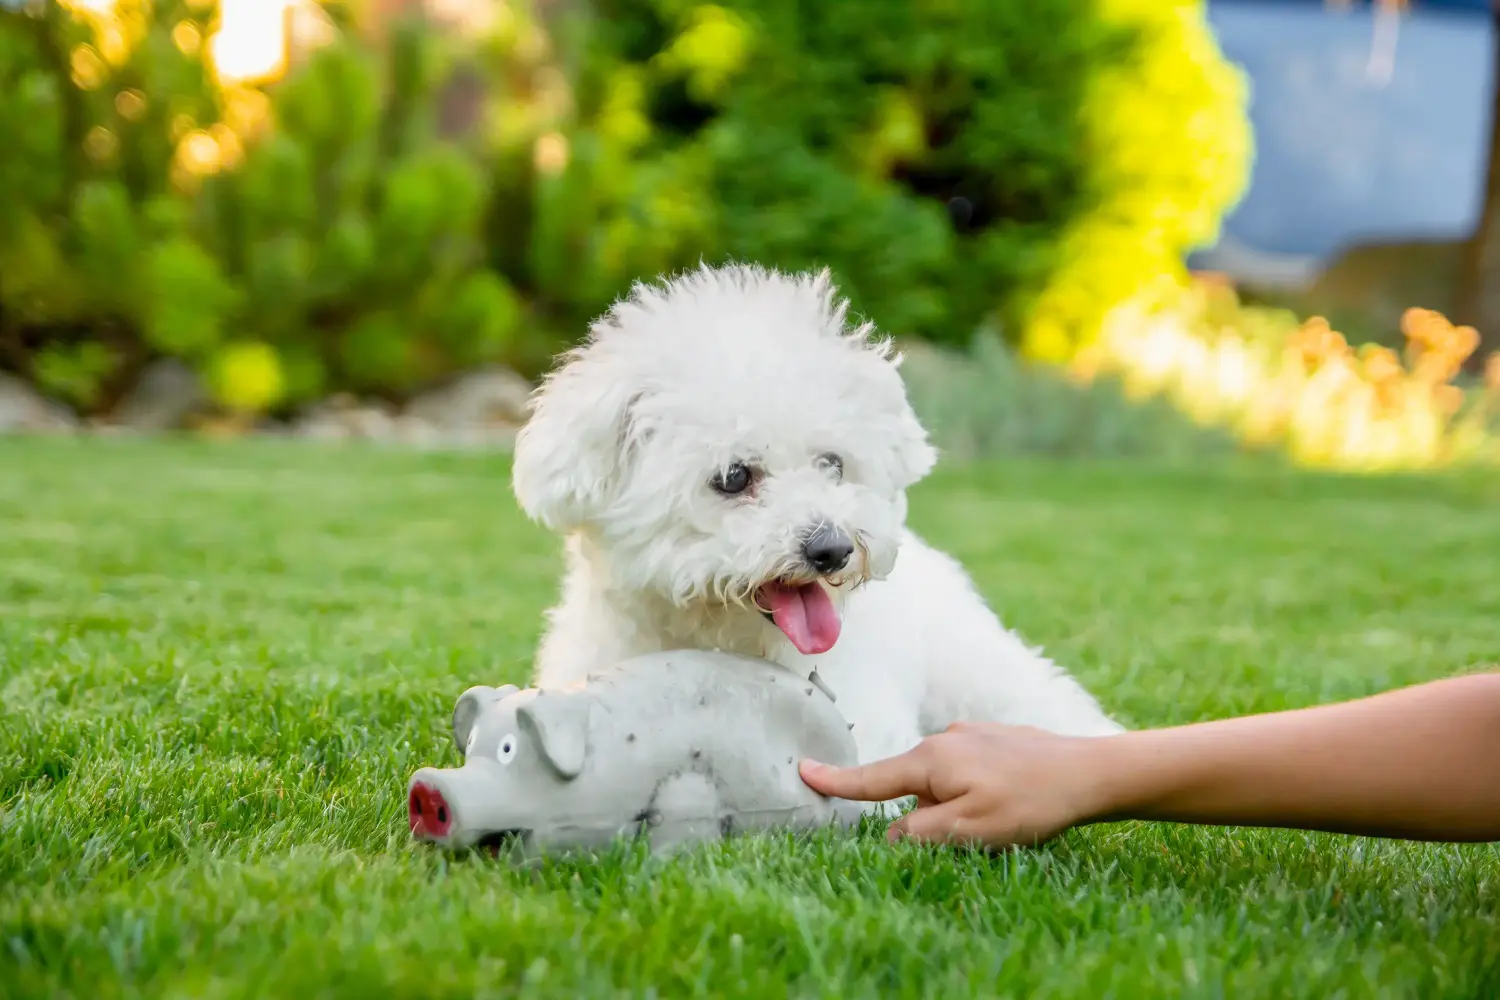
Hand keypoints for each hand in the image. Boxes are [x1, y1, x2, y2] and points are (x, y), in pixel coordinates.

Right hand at [799, 722, 1107, 847]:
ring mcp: (972, 736)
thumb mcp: (968, 831)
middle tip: (975, 832)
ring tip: (1006, 816)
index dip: (836, 781)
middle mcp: (945, 740)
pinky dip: (978, 790)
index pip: (872, 779)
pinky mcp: (996, 739)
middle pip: (913, 787)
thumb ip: (919, 834)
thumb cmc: (1028, 803)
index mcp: (931, 761)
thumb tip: (891, 833)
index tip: (802, 771)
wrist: (1089, 771)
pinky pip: (970, 771)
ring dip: (958, 804)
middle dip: (927, 814)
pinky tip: (1013, 800)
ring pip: (945, 781)